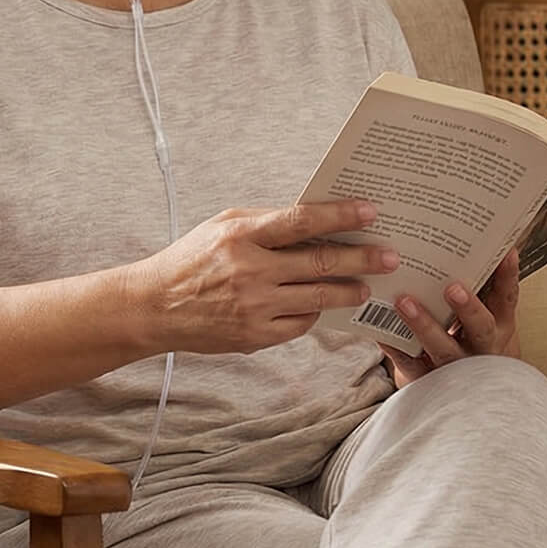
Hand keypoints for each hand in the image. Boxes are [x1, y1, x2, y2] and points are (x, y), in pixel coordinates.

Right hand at [130, 199, 399, 356]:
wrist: (155, 306)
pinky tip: (322, 306)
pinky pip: (300, 324)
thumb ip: (265, 223)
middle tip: (391, 256)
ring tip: (367, 287)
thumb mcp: (221, 227)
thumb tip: (315, 220)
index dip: (340, 215)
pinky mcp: (255, 336)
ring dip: (350, 291)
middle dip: (363, 259)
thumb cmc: (191, 260)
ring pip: (319, 298)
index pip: (301, 220)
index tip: (371, 212)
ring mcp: (254, 307)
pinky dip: (315, 313)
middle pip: (321, 263)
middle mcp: (250, 271)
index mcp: (241, 235)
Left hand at [384, 247, 521, 387]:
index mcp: (498, 325)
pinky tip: (379, 330)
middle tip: (453, 287)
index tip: (505, 251)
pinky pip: (410, 363)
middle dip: (469, 308)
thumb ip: (476, 286)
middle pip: (482, 328)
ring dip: (425, 324)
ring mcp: (457, 365)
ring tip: (404, 301)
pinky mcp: (428, 377)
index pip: (507, 298)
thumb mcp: (483, 315)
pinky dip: (395, 346)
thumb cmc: (469, 338)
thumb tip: (456, 238)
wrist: (466, 390)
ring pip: (444, 348)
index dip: (508, 276)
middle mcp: (482, 347)